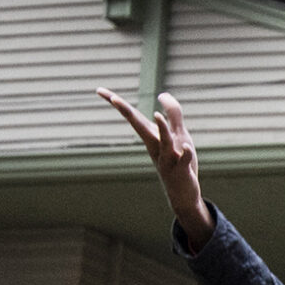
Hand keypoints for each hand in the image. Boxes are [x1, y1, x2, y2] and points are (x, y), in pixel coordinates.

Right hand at [97, 88, 212, 250]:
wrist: (183, 194)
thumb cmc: (177, 162)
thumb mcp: (178, 135)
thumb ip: (173, 114)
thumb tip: (162, 93)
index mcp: (152, 136)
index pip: (132, 116)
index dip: (116, 103)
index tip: (98, 90)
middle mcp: (155, 146)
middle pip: (140, 127)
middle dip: (128, 113)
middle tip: (114, 99)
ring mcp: (168, 158)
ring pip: (163, 142)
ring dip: (162, 129)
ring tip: (157, 115)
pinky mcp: (182, 170)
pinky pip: (183, 160)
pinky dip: (185, 154)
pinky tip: (186, 148)